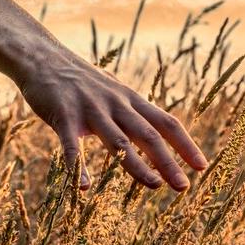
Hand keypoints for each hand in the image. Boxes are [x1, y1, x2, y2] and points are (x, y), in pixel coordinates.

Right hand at [15, 44, 207, 190]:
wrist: (42, 57)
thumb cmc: (83, 81)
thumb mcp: (116, 92)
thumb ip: (135, 112)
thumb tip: (159, 130)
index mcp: (132, 101)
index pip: (167, 123)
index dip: (185, 145)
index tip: (202, 166)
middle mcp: (117, 105)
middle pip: (149, 135)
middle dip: (168, 161)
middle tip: (184, 186)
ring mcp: (91, 110)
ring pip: (118, 142)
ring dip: (137, 166)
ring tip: (154, 185)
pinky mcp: (63, 116)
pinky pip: (71, 146)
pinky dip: (78, 167)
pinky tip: (83, 188)